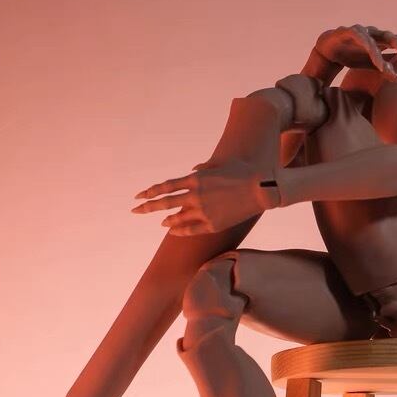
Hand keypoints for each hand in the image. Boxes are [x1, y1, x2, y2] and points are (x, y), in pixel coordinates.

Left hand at [131, 158, 273, 234]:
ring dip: (166, 220)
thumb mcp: (221, 165)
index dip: (150, 191)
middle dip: (147, 207)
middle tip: (135, 211)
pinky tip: (172, 230)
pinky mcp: (213, 224)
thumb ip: (204, 168)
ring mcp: (203, 211)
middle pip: (164, 203)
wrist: (261, 190)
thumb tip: (194, 170)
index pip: (165, 187)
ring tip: (159, 222)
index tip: (138, 195)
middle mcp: (196, 196)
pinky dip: (179, 230)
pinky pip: (190, 229)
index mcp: (195, 180)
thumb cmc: (243, 173)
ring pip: (176, 218)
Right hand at [315, 24, 396, 82]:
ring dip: (378, 50)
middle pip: (387, 35)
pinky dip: (365, 45)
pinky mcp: (346, 31)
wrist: (327, 51)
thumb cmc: (352, 56)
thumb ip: (384, 70)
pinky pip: (358, 36)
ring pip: (372, 38)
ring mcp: (359, 31)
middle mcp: (371, 33)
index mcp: (379, 40)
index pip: (395, 39)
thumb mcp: (370, 65)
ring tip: (383, 65)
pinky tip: (370, 52)